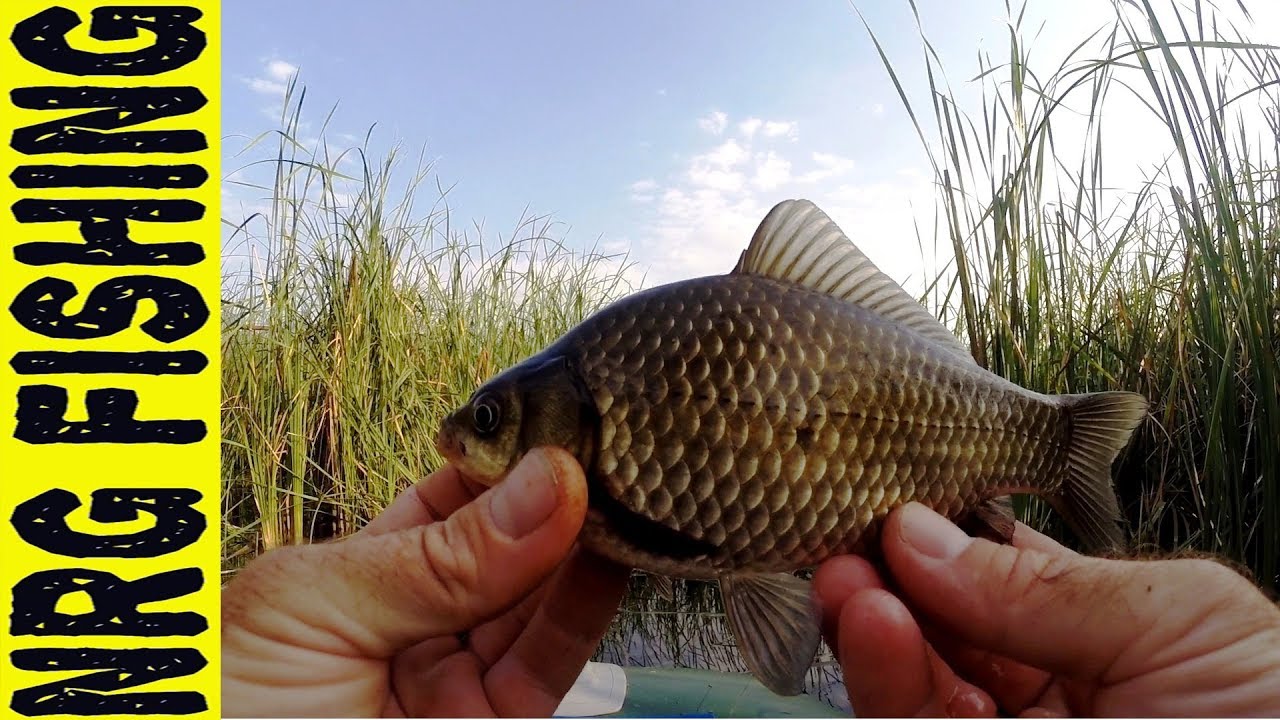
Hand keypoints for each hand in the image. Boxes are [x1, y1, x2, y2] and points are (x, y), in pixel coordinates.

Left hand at [221, 447, 629, 717]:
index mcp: (367, 577)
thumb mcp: (318, 604)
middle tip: (608, 451)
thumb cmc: (226, 696)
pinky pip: (550, 667)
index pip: (457, 501)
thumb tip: (546, 481)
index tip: (558, 427)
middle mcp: (423, 625)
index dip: (508, 462)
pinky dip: (584, 613)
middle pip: (512, 550)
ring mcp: (459, 682)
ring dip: (585, 547)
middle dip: (559, 499)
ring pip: (542, 604)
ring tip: (620, 491)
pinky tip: (605, 557)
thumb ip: (439, 556)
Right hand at [815, 502, 1279, 716]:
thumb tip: (918, 531)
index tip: (889, 499)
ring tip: (847, 579)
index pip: (986, 575)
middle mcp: (1040, 694)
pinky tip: (875, 626)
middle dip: (887, 579)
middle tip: (844, 535)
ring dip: (872, 628)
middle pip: (935, 630)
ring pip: (913, 687)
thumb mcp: (1184, 618)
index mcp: (1091, 638)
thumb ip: (1046, 581)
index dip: (934, 536)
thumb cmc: (1278, 707)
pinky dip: (888, 680)